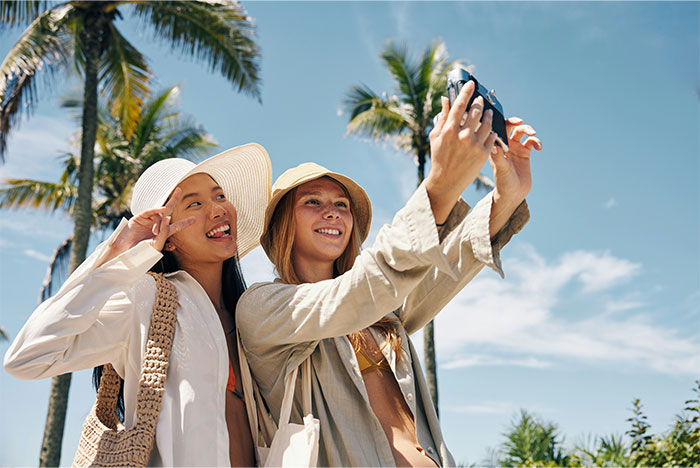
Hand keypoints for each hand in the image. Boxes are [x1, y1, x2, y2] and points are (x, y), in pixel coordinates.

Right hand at [110, 188, 194, 254]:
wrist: (126, 251)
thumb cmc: (142, 251)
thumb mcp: (157, 244)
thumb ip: (165, 233)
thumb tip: (169, 218)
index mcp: (163, 233)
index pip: (176, 226)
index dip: (185, 223)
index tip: (194, 219)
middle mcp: (157, 224)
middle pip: (168, 211)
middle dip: (174, 200)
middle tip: (179, 190)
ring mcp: (148, 220)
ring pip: (159, 216)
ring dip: (159, 224)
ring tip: (155, 233)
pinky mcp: (140, 217)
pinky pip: (150, 211)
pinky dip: (157, 210)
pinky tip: (163, 210)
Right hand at [425, 81, 497, 222]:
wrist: (447, 180)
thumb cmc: (439, 157)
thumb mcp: (436, 136)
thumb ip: (442, 116)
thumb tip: (445, 99)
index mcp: (449, 129)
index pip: (460, 104)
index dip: (467, 91)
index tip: (471, 83)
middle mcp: (463, 135)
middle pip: (476, 111)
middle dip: (479, 102)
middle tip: (480, 99)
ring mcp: (474, 144)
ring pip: (487, 122)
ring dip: (489, 115)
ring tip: (488, 112)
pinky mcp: (483, 153)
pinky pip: (491, 136)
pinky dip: (491, 131)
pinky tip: (490, 129)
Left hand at [489, 117, 541, 206]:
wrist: (513, 194)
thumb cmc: (503, 183)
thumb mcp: (501, 169)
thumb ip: (498, 157)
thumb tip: (494, 144)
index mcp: (495, 147)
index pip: (497, 129)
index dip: (503, 121)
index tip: (510, 121)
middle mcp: (504, 146)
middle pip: (510, 127)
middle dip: (516, 122)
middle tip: (522, 122)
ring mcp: (515, 149)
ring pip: (521, 133)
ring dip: (528, 130)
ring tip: (533, 135)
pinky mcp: (525, 153)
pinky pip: (531, 142)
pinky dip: (536, 141)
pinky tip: (539, 147)